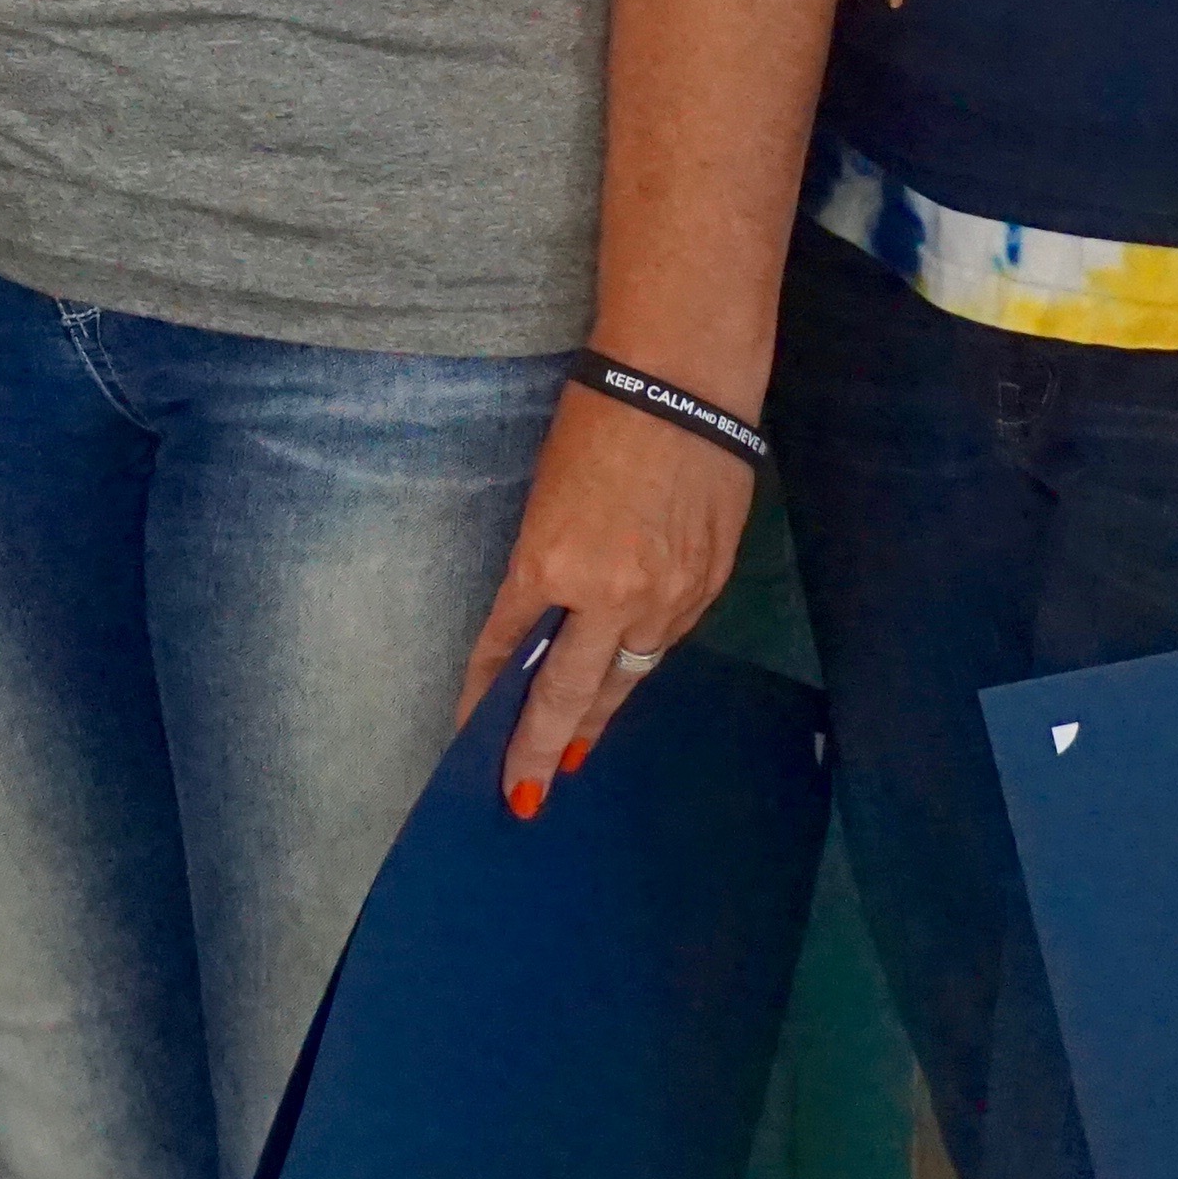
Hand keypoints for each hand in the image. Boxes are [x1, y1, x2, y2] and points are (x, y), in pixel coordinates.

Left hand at [452, 384, 752, 814]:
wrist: (684, 383)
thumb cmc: (597, 418)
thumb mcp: (547, 495)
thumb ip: (546, 565)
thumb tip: (542, 617)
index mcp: (550, 563)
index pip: (506, 647)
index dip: (486, 695)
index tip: (469, 734)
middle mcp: (609, 594)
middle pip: (569, 694)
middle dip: (541, 748)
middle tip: (524, 794)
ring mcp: (666, 596)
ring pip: (625, 676)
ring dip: (598, 717)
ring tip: (574, 753)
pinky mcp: (707, 586)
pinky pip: (665, 642)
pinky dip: (640, 665)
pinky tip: (626, 681)